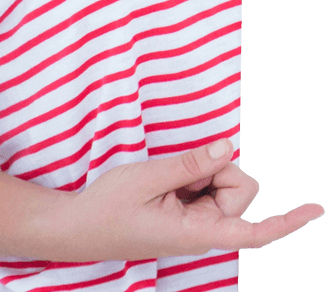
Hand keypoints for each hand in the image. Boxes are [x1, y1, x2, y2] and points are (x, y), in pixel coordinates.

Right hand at [68, 138, 322, 261]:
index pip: (254, 230)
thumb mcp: (147, 178)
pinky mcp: (189, 215)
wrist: (79, 227)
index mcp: (197, 233)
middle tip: (178, 171)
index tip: (315, 209)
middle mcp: (204, 231)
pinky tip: (167, 183)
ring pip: (223, 184)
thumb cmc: (109, 208)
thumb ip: (190, 164)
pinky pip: (206, 185)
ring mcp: (197, 223)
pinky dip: (192, 175)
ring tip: (165, 180)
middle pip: (238, 189)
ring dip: (201, 171)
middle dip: (218, 169)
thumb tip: (226, 147)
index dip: (286, 220)